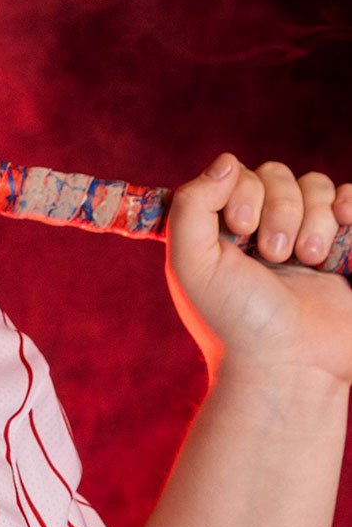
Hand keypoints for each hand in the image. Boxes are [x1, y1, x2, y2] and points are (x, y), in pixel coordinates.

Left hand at [164, 154, 351, 386]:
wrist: (292, 366)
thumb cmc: (235, 321)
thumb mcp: (192, 266)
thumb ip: (191, 207)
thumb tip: (226, 160)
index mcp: (217, 231)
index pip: (235, 174)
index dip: (243, 192)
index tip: (239, 231)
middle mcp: (258, 230)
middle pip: (278, 174)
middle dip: (280, 210)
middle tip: (276, 257)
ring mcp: (302, 236)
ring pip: (316, 185)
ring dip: (313, 218)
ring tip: (305, 260)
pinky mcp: (341, 248)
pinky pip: (350, 199)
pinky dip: (349, 206)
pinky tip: (337, 234)